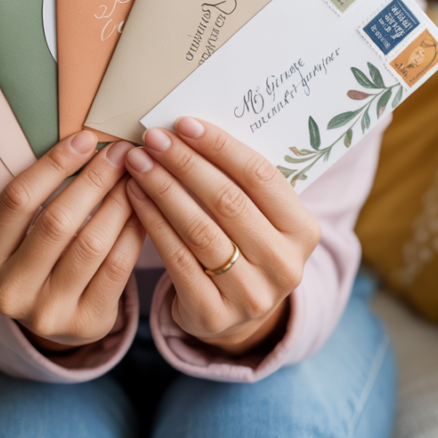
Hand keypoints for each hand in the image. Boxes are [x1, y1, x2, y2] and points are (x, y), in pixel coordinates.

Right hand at [0, 132, 144, 349]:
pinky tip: (142, 206)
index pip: (18, 200)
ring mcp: (47, 313)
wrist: (49, 313)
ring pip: (92, 243)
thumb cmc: (36, 252)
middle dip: (95, 179)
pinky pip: (117, 266)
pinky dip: (132, 230)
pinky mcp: (86, 323)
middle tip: (121, 151)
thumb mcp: (19, 228)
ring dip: (119, 200)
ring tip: (135, 174)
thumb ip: (38, 191)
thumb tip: (85, 140)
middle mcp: (9, 290)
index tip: (86, 139)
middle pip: (58, 221)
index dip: (54, 165)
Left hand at [124, 117, 320, 355]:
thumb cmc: (243, 244)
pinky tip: (135, 196)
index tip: (183, 123)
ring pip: (198, 228)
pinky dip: (153, 221)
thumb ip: (240, 179)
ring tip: (138, 162)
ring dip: (163, 188)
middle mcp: (283, 265)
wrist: (235, 313)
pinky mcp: (213, 314)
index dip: (220, 146)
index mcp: (303, 230)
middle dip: (184, 163)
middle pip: (227, 200)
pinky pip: (177, 258)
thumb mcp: (259, 216)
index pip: (260, 175)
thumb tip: (192, 128)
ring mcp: (250, 294)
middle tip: (153, 138)